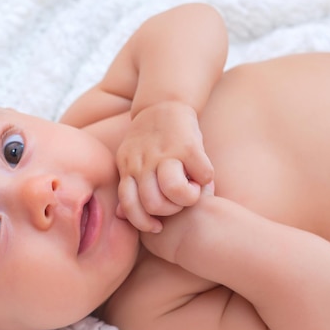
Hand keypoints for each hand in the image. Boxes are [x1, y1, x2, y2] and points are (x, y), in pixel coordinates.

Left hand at [116, 101, 213, 231]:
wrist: (164, 103)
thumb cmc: (150, 142)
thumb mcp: (132, 162)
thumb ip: (129, 186)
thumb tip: (122, 215)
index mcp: (128, 167)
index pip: (128, 204)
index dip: (143, 222)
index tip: (157, 226)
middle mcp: (142, 161)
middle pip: (153, 203)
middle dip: (170, 211)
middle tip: (178, 203)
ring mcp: (164, 153)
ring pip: (172, 190)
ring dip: (187, 199)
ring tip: (191, 192)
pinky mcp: (188, 145)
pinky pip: (202, 175)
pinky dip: (207, 181)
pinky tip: (203, 176)